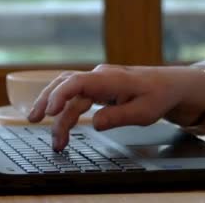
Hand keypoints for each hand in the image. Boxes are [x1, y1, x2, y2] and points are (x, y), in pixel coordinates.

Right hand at [27, 65, 204, 150]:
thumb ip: (118, 117)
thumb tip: (94, 123)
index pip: (77, 82)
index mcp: (111, 79)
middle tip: (34, 120)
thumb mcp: (144, 112)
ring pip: (67, 90)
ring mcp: (97, 81)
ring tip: (43, 128)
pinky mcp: (98, 88)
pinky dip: (65, 110)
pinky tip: (57, 123)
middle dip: (47, 101)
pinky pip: (75, 96)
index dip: (60, 95)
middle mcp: (100, 76)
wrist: (170, 85)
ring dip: (54, 108)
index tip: (50, 112)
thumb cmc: (159, 96)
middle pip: (65, 84)